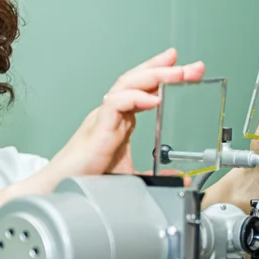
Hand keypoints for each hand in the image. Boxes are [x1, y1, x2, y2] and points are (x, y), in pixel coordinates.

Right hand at [48, 48, 204, 180]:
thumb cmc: (90, 179)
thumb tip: (180, 178)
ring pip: (128, 84)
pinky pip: (115, 104)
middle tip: (194, 67)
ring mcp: (104, 117)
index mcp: (121, 119)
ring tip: (178, 73)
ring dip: (155, 76)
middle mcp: (112, 113)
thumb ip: (155, 175)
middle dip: (167, 69)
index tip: (186, 69)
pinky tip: (154, 99)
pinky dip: (135, 98)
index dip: (163, 75)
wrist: (65, 190)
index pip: (144, 89)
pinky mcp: (97, 128)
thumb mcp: (133, 176)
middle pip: (139, 80)